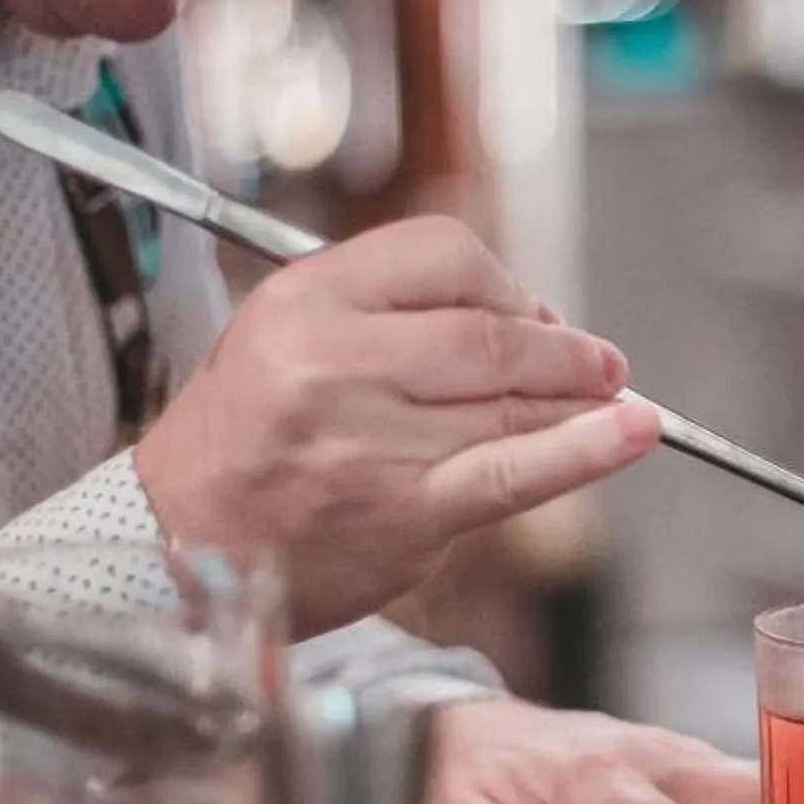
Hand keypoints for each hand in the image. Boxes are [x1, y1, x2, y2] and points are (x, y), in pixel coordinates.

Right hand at [133, 217, 657, 635]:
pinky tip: (632, 431)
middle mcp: (335, 363)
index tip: (531, 311)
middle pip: (490, 332)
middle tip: (596, 362)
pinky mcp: (404, 510)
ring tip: (614, 401)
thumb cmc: (235, 446)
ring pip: (510, 403)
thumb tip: (522, 319)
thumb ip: (387, 312)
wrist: (170, 548)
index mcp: (304, 301)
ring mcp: (371, 440)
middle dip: (559, 348)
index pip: (444, 254)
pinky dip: (585, 450)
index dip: (506, 284)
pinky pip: (514, 470)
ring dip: (579, 400)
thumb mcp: (281, 335)